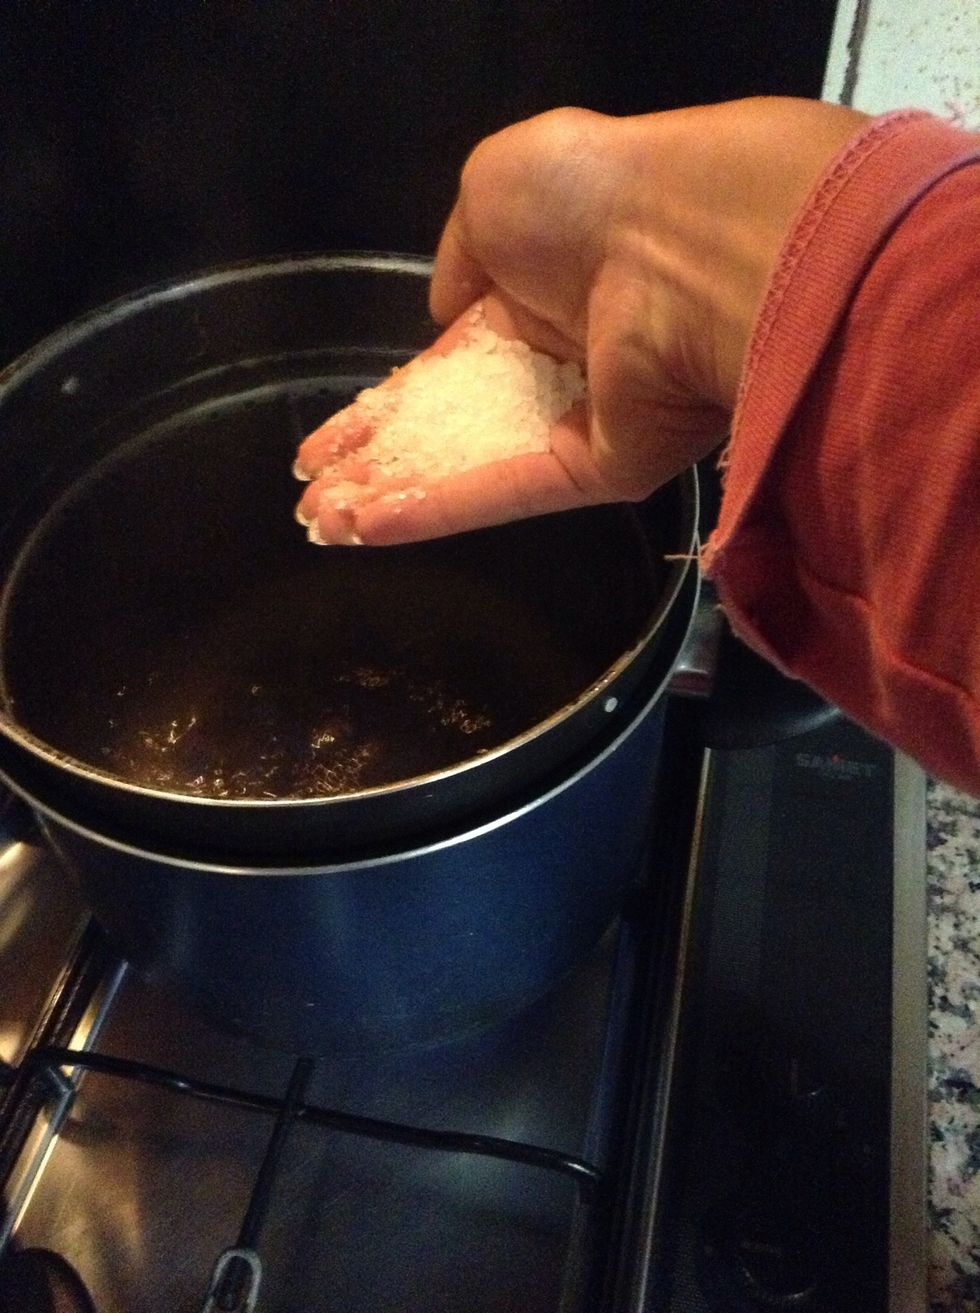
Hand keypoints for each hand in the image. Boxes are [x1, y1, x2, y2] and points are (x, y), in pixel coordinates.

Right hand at [295, 97, 867, 544]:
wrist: (680, 236)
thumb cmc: (592, 196)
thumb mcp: (497, 186)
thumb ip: (459, 258)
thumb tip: (443, 314)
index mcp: (535, 292)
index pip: (443, 366)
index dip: (382, 405)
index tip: (328, 442)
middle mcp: (556, 362)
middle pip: (446, 428)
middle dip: (376, 462)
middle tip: (311, 496)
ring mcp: (580, 421)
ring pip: (467, 469)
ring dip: (391, 495)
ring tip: (321, 523)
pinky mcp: (601, 468)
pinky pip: (506, 491)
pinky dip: (435, 509)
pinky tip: (367, 526)